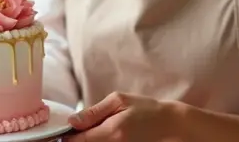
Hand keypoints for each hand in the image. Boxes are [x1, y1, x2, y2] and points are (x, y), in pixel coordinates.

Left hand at [64, 92, 184, 141]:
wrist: (170, 125)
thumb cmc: (146, 109)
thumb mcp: (119, 101)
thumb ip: (94, 112)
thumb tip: (72, 121)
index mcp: (112, 132)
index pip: (78, 141)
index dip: (68, 135)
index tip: (68, 128)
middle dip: (78, 139)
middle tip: (82, 128)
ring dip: (89, 140)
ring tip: (98, 130)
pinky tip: (106, 135)